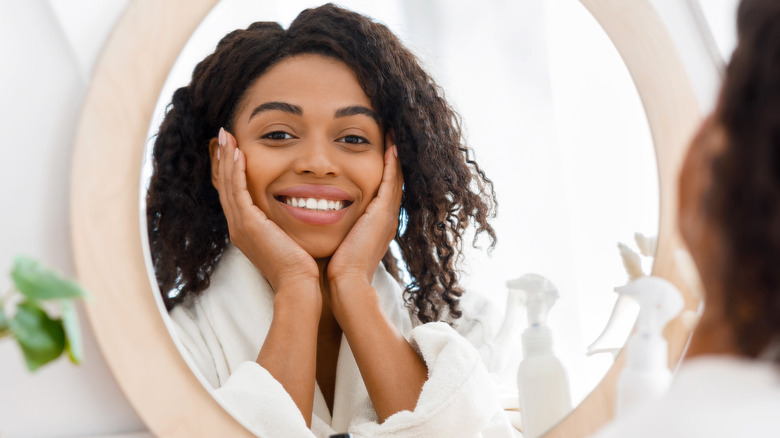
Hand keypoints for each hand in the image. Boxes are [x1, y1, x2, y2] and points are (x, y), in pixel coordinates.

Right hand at [214, 128, 318, 292]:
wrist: (299, 285)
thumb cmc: (301, 266)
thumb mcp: (289, 239)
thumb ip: (285, 223)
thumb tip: (298, 209)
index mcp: (247, 231)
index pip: (235, 194)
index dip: (232, 171)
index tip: (234, 149)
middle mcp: (238, 228)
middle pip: (225, 186)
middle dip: (224, 159)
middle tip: (224, 136)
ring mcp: (240, 227)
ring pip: (228, 185)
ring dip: (227, 159)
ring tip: (227, 137)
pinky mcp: (248, 225)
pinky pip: (238, 191)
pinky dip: (237, 171)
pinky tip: (239, 153)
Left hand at [327, 140, 402, 290]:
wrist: (345, 285)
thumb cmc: (335, 270)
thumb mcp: (337, 243)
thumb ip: (334, 230)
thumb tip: (317, 219)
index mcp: (376, 225)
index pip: (382, 191)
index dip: (382, 171)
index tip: (378, 151)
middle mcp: (386, 218)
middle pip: (393, 181)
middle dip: (391, 159)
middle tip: (390, 136)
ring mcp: (387, 216)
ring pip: (395, 178)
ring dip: (394, 155)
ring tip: (392, 134)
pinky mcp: (383, 214)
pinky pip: (391, 181)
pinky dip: (392, 163)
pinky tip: (390, 145)